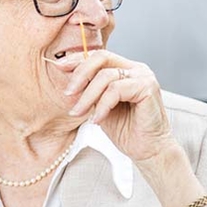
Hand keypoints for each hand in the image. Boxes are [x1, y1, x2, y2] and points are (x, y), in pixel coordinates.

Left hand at [61, 50, 176, 161]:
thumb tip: (65, 75)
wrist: (147, 151)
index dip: (77, 59)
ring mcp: (143, 76)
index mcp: (125, 68)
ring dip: (87, 96)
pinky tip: (97, 119)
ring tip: (79, 112)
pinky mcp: (147, 87)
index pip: (98, 56)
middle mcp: (135, 68)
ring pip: (105, 76)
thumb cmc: (125, 129)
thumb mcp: (99, 104)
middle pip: (101, 57)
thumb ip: (88, 88)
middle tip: (67, 93)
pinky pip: (115, 90)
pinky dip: (102, 105)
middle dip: (79, 73)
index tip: (58, 66)